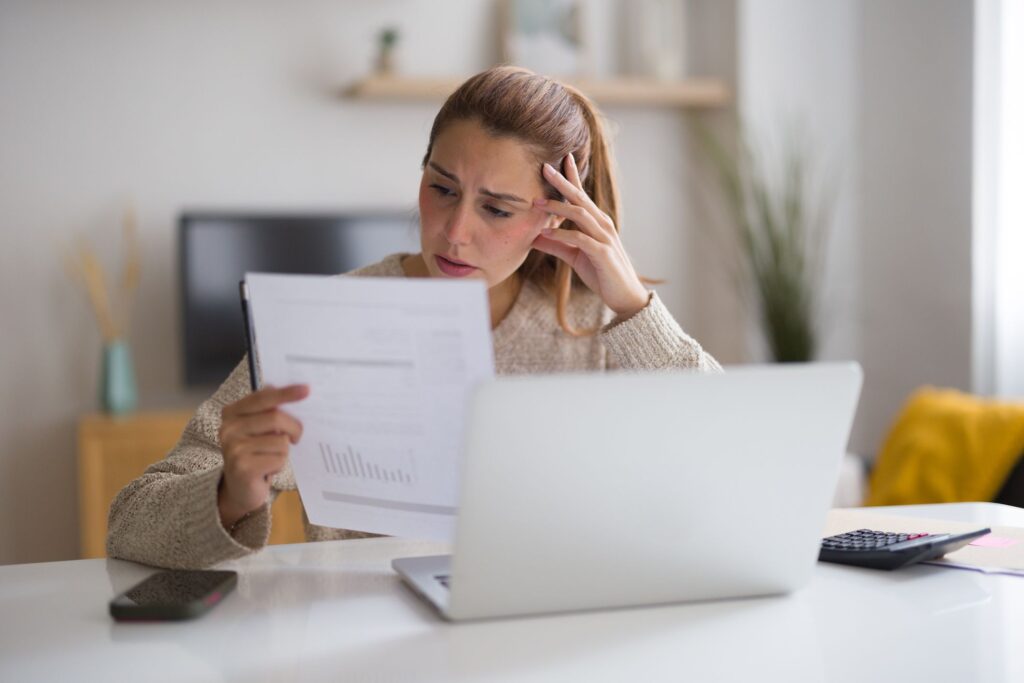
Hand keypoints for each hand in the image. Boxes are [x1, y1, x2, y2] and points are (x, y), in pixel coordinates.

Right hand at [217, 384, 308, 529]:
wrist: (240, 489)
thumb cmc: (256, 453)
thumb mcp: (260, 429)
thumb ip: (270, 411)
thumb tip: (296, 392)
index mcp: (232, 413)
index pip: (263, 397)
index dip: (286, 393)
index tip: (307, 389)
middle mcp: (228, 428)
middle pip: (276, 418)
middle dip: (294, 428)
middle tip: (297, 437)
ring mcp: (234, 448)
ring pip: (280, 441)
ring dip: (283, 451)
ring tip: (271, 458)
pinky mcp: (243, 467)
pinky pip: (279, 459)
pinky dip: (279, 465)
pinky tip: (267, 470)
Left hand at [531, 154, 649, 318]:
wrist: (624, 296)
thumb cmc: (601, 273)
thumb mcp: (574, 257)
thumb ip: (556, 244)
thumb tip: (532, 236)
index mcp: (596, 222)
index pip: (582, 195)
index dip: (572, 176)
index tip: (561, 158)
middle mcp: (602, 224)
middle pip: (580, 198)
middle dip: (562, 181)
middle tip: (544, 167)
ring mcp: (604, 237)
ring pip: (580, 215)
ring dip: (558, 207)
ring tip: (537, 203)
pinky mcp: (602, 253)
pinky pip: (580, 239)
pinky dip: (562, 234)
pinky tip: (546, 233)